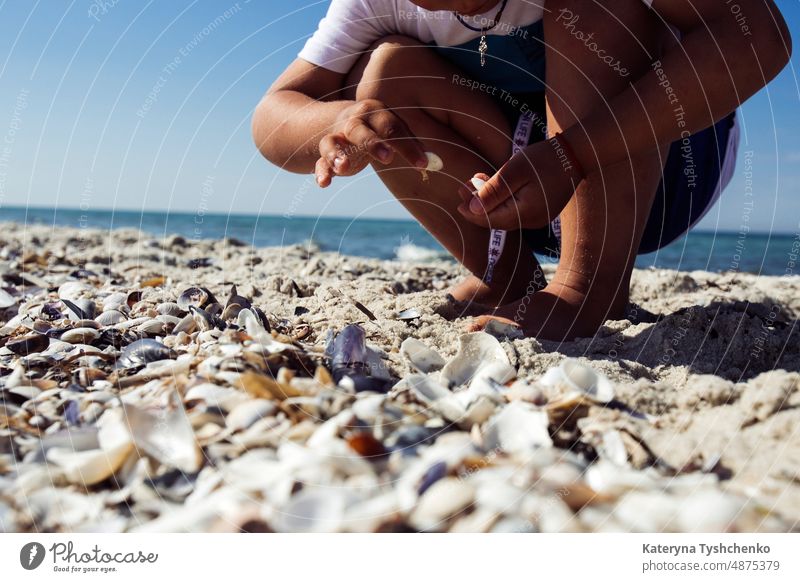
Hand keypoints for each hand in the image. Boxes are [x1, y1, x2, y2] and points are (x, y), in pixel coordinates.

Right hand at [315, 99, 427, 186]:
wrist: (337, 121)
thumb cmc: (375, 129)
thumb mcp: (392, 130)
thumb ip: (411, 144)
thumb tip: (435, 162)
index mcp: (374, 112)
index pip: (392, 127)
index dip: (408, 145)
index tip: (422, 164)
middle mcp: (352, 122)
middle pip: (359, 129)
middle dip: (372, 142)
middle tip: (388, 158)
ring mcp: (335, 137)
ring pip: (331, 143)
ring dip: (336, 154)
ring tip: (342, 168)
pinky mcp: (324, 154)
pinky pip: (320, 162)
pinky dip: (321, 172)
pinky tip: (324, 183)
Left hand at [456, 138, 581, 229]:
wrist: (577, 154)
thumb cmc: (545, 159)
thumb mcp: (515, 171)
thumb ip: (493, 191)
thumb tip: (473, 210)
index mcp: (525, 213)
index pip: (491, 220)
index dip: (472, 213)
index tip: (458, 201)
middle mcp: (532, 220)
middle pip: (497, 218)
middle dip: (477, 205)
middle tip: (462, 188)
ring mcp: (538, 216)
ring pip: (506, 213)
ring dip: (489, 200)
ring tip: (474, 182)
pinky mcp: (541, 209)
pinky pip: (516, 208)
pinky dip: (502, 198)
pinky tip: (494, 183)